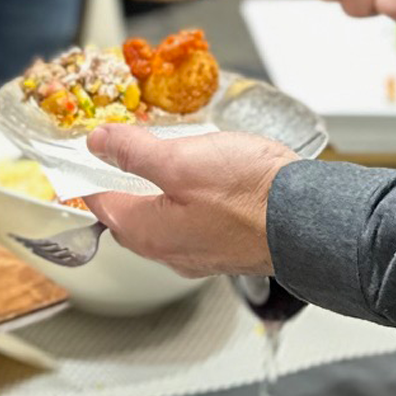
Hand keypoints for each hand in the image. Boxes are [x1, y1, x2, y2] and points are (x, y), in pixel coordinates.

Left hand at [83, 124, 292, 274]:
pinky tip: (201, 178)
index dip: (89, 174)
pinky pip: (192, 221)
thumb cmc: (249, 194)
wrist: (309, 219)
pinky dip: (185, 198)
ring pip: (162, 218)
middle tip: (120, 153)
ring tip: (161, 159)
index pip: (100, 202)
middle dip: (122, 183)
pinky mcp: (226, 245)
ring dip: (156, 190)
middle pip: (129, 215)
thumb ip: (134, 152)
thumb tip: (98, 143)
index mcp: (147, 231)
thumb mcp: (180, 160)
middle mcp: (169, 250)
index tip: (85, 155)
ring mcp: (199, 251)